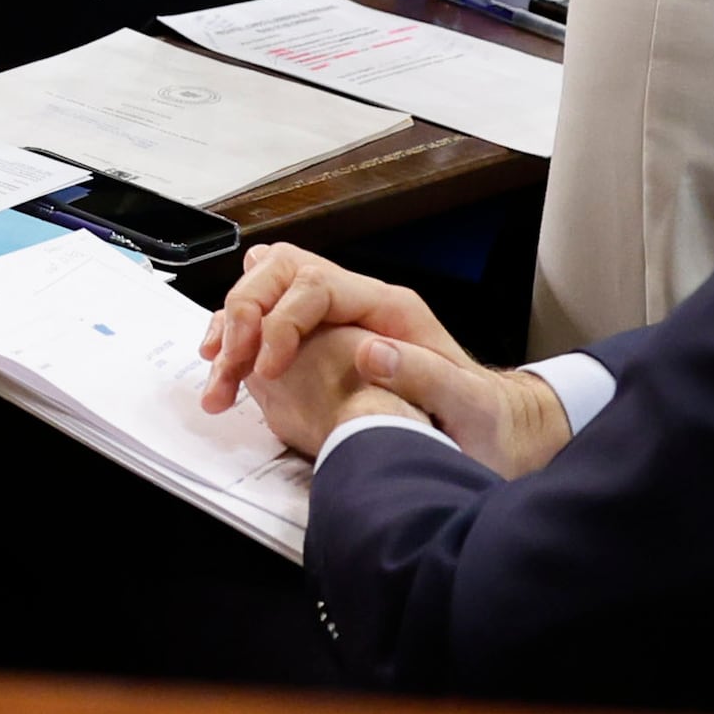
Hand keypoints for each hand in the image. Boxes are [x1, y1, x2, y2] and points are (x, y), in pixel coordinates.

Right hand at [200, 245, 566, 471]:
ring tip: (217, 372)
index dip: (280, 321)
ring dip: (232, 327)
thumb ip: (424, 374)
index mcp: (391, 309)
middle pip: (282, 276)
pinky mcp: (326, 349)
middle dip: (242, 314)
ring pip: (267, 294)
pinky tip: (228, 369)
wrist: (497, 437)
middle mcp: (360, 306)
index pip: (316, 285)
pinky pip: (270, 324)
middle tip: (225, 364)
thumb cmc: (486, 424)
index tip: (264, 368)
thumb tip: (369, 351)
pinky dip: (241, 343)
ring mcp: (340, 323)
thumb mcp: (468, 404)